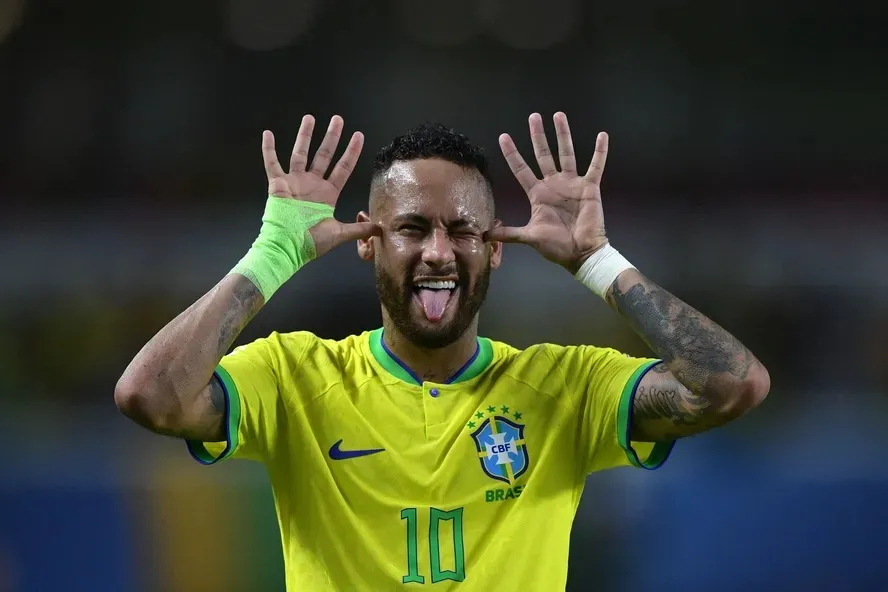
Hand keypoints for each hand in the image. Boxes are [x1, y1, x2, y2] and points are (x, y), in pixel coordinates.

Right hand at [262, 114, 379, 257]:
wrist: (288, 247)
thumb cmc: (311, 242)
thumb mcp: (340, 234)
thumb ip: (360, 229)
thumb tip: (380, 229)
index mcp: (327, 194)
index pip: (343, 168)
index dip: (351, 152)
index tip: (358, 136)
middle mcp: (312, 184)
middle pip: (324, 155)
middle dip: (332, 137)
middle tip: (338, 119)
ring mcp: (295, 182)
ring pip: (300, 153)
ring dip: (305, 135)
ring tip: (310, 118)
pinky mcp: (278, 185)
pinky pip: (272, 163)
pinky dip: (268, 149)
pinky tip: (268, 134)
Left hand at [484, 112, 608, 273]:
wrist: (581, 253)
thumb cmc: (556, 246)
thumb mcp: (529, 237)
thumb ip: (508, 234)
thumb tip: (484, 235)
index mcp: (538, 194)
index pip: (521, 169)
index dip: (512, 154)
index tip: (503, 137)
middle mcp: (553, 184)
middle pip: (543, 154)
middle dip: (538, 136)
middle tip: (533, 117)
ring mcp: (572, 184)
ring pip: (567, 154)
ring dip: (563, 135)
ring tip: (558, 115)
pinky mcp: (589, 188)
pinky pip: (595, 166)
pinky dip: (600, 152)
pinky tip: (602, 135)